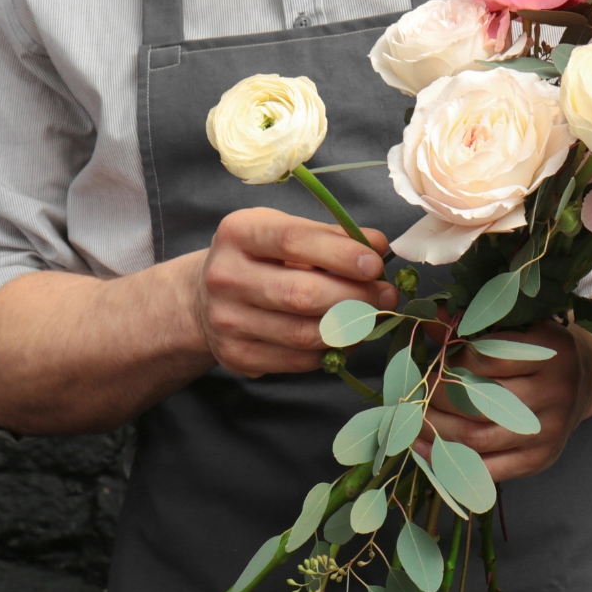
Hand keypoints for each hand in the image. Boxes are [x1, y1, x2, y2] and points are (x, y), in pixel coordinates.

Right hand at [191, 207, 398, 377]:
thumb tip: (378, 246)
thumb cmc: (259, 258)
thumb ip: (330, 236)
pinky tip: (349, 337)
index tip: (375, 264)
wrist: (204, 298)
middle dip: (355, 297)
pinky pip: (297, 360)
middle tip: (386, 295)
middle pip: (301, 293)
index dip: (340, 254)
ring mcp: (228, 320)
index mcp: (239, 233)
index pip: (294, 241)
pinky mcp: (236, 356)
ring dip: (350, 328)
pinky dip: (332, 351)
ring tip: (375, 317)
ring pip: (303, 333)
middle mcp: (226, 277)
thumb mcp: (284, 231)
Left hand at [421, 321, 591, 482]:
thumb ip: (471, 326)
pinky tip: (427, 452)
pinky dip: (452, 465)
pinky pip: (489, 470)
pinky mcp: (540, 459)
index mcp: (548, 350)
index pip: (484, 357)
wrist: (585, 382)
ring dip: (436, 433)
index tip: (432, 364)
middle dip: (435, 400)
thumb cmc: (538, 351)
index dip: (450, 362)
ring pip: (478, 437)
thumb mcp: (515, 328)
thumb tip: (426, 317)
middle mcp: (554, 390)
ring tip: (411, 424)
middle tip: (413, 395)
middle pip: (478, 401)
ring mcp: (549, 429)